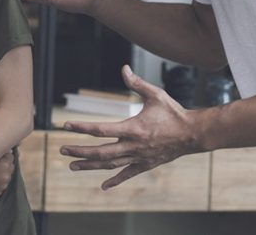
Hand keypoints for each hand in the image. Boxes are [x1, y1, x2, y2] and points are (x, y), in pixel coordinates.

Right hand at [0, 152, 14, 196]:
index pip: (11, 157)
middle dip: (5, 165)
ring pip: (7, 176)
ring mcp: (3, 185)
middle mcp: (6, 176)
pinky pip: (1, 185)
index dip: (5, 156)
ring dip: (2, 174)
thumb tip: (7, 149)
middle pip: (11, 167)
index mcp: (5, 165)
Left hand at [60, 65, 200, 189]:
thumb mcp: (155, 94)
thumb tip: (124, 68)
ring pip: (109, 165)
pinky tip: (103, 186)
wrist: (193, 134)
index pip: (101, 129)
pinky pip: (127, 174)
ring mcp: (139, 157)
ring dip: (90, 165)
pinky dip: (115, 180)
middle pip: (100, 151)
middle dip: (79, 151)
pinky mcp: (145, 164)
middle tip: (62, 149)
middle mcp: (133, 146)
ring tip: (73, 165)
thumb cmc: (174, 112)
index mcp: (133, 128)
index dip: (82, 127)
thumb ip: (137, 83)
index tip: (66, 125)